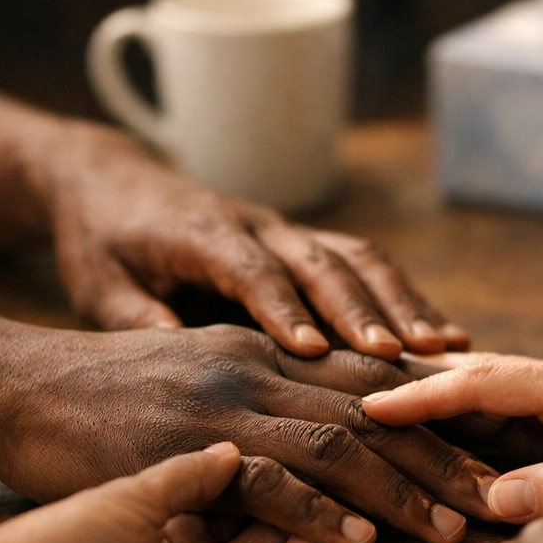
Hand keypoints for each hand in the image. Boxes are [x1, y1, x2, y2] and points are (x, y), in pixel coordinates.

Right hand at [0, 324, 500, 542]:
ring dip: (405, 488)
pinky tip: (358, 542)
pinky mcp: (180, 447)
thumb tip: (335, 448)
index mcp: (270, 351)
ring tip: (455, 528)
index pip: (380, 383)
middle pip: (379, 412)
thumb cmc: (110, 395)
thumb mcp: (203, 379)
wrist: (12, 386)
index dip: (449, 417)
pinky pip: (264, 479)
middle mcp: (259, 365)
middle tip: (507, 496)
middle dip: (451, 455)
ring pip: (340, 441)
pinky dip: (316, 512)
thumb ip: (269, 403)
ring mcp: (221, 403)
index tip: (503, 451)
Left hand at [36, 126, 468, 357]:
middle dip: (363, 309)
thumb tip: (179, 361)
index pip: (248, 270)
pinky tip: (445, 338)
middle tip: (397, 357)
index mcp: (201, 234)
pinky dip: (408, 298)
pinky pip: (367, 265)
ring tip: (443, 348)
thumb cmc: (102, 241)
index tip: (311, 351)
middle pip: (320, 262)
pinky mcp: (306, 242)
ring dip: (403, 302)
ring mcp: (288, 230)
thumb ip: (138, 319)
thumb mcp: (97, 283)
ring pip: (358, 259)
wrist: (113, 182)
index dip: (280, 308)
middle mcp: (256, 225)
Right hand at [363, 353, 542, 530]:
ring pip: (511, 386)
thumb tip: (490, 497)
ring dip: (457, 398)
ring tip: (400, 409)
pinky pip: (538, 400)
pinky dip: (497, 411)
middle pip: (487, 375)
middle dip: (424, 385)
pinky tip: (481, 429)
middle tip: (363, 394)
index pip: (485, 383)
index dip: (422, 396)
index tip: (368, 402)